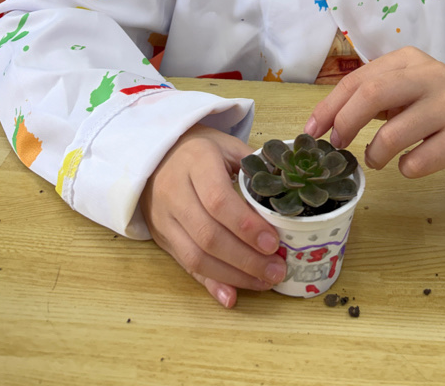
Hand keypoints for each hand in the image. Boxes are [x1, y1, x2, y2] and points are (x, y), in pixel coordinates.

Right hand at [140, 125, 285, 307]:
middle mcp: (174, 191)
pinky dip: (209, 284)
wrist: (157, 154)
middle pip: (208, 235)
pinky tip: (231, 297)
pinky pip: (184, 265)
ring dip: (233, 275)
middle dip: (246, 259)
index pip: (218, 201)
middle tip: (276, 269)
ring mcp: (164, 217)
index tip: (273, 243)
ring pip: (195, 256)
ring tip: (264, 281)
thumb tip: (287, 195)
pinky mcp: (161, 237)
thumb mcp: (227, 147)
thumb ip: (254, 169)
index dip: (246, 227)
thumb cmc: (201, 150)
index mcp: (196, 162)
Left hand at [304, 47, 444, 177]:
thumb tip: (324, 121)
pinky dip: (404, 169)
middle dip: (345, 123)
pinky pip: (418, 161)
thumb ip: (371, 95)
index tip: (313, 130)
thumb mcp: (406, 87)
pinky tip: (409, 164)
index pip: (359, 79)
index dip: (330, 107)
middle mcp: (429, 76)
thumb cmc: (436, 103)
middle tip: (337, 144)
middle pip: (372, 94)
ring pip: (392, 134)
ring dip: (374, 154)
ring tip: (376, 159)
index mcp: (408, 60)